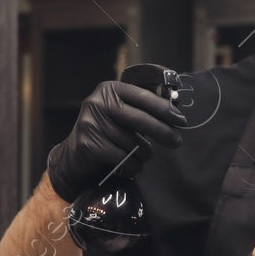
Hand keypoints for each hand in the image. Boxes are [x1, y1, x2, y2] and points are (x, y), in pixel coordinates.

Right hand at [46, 78, 187, 202]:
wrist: (74, 156)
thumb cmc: (105, 133)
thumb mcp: (120, 114)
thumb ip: (141, 110)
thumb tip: (175, 113)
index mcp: (109, 89)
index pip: (143, 97)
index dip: (164, 109)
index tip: (181, 120)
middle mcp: (98, 103)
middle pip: (140, 119)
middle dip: (163, 132)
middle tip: (176, 142)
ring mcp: (91, 123)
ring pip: (133, 142)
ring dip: (144, 153)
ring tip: (143, 156)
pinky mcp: (89, 144)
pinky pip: (123, 158)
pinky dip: (132, 165)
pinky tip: (132, 166)